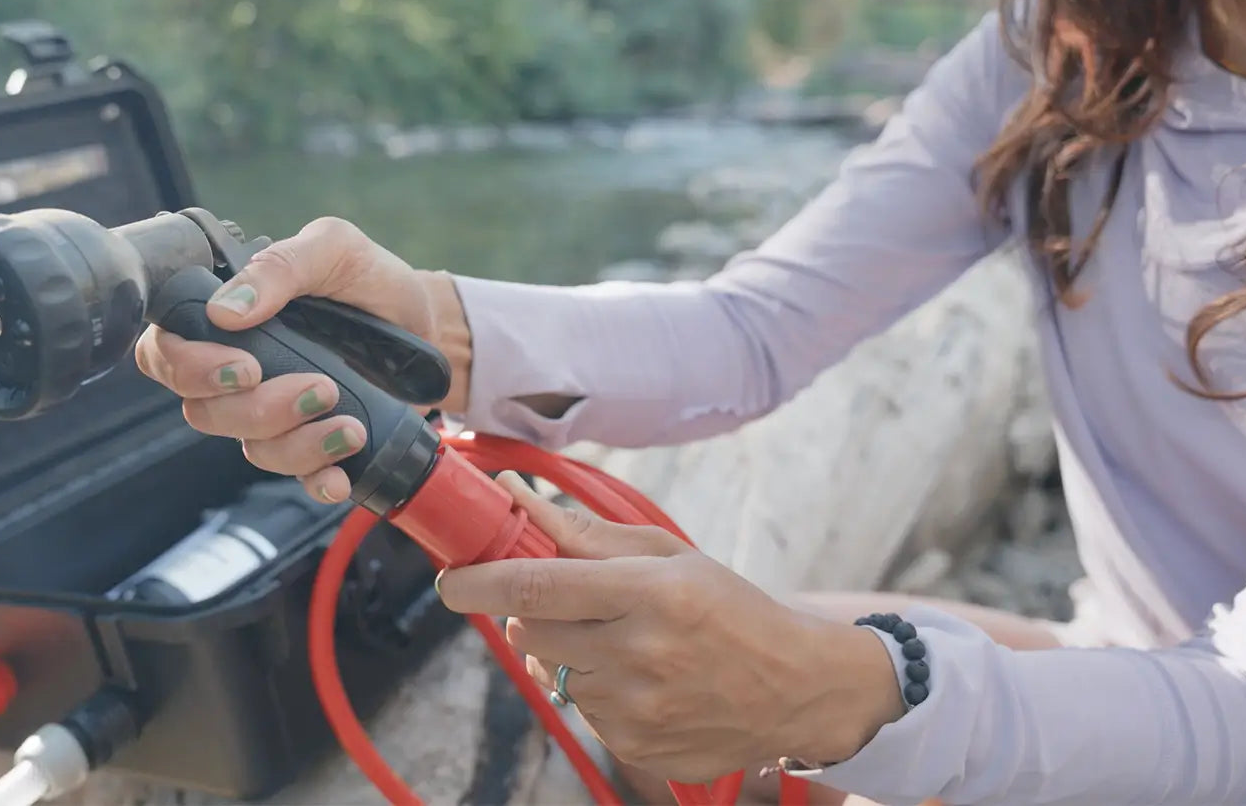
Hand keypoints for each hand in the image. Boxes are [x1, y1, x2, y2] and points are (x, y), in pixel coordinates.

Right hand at [133, 216, 470, 501]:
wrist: (430, 322)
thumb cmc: (370, 277)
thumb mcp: (332, 249)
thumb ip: (280, 268)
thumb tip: (225, 311)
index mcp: (225, 317)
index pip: (165, 351)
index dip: (187, 368)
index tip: (245, 367)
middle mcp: (239, 369)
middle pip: (205, 411)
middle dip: (259, 409)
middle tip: (320, 387)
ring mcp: (273, 411)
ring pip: (252, 447)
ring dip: (299, 444)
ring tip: (351, 425)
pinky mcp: (310, 443)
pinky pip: (295, 477)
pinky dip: (316, 482)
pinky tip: (341, 475)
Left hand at [434, 474, 905, 782]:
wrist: (796, 688)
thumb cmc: (730, 608)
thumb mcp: (668, 556)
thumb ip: (585, 533)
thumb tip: (514, 497)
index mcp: (649, 593)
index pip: (535, 587)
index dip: (478, 582)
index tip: (449, 579)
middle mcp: (639, 653)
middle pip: (527, 633)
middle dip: (527, 616)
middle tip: (569, 605)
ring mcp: (636, 709)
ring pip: (551, 672)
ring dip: (566, 655)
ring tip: (625, 645)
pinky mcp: (635, 747)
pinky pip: (580, 710)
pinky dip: (594, 690)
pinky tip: (642, 680)